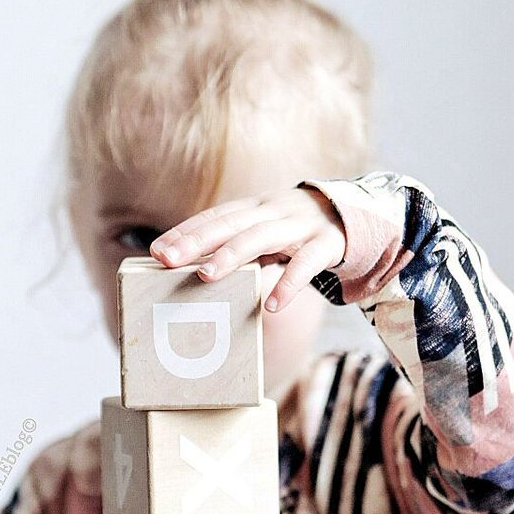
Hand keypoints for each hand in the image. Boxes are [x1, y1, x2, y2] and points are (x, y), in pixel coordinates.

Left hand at [149, 186, 345, 311]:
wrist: (356, 217)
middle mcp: (273, 211)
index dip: (186, 232)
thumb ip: (238, 247)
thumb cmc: (298, 231)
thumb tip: (197, 273)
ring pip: (261, 236)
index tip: (157, 251)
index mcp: (254, 208)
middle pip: (230, 223)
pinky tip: (271, 305)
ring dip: (232, 255)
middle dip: (197, 241)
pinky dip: (289, 284)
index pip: (214, 217)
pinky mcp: (326, 243)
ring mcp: (300, 226)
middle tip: (168, 260)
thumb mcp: (267, 233)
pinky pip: (306, 264)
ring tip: (206, 276)